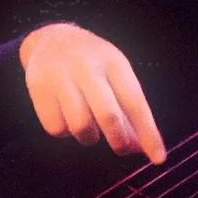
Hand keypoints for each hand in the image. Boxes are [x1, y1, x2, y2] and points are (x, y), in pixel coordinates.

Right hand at [17, 22, 167, 162]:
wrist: (51, 38)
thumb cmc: (93, 64)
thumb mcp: (115, 74)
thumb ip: (129, 109)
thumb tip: (143, 149)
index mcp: (113, 62)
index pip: (135, 102)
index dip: (148, 133)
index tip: (159, 158)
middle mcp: (87, 67)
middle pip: (108, 115)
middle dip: (119, 140)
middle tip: (122, 149)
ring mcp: (60, 77)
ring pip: (80, 126)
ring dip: (89, 137)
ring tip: (89, 127)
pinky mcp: (38, 88)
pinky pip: (56, 128)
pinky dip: (65, 132)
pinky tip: (66, 116)